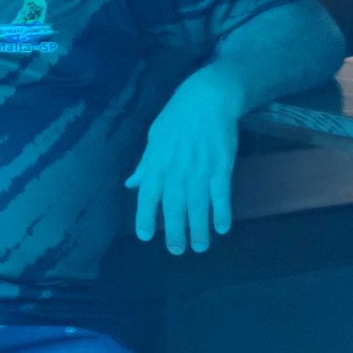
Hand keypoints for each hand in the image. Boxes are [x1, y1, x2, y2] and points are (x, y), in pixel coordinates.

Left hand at [125, 68, 243, 254]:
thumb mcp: (154, 140)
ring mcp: (200, 170)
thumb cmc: (176, 119)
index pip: (148, 196)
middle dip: (174, 230)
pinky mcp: (221, 168)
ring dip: (198, 228)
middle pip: (174, 206)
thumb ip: (145, 165)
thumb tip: (131, 184)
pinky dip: (221, 212)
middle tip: (176, 251)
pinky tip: (221, 228)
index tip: (145, 237)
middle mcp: (176, 171)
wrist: (206, 101)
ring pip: (197, 206)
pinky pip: (220, 195)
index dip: (145, 217)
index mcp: (156, 163)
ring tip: (199, 247)